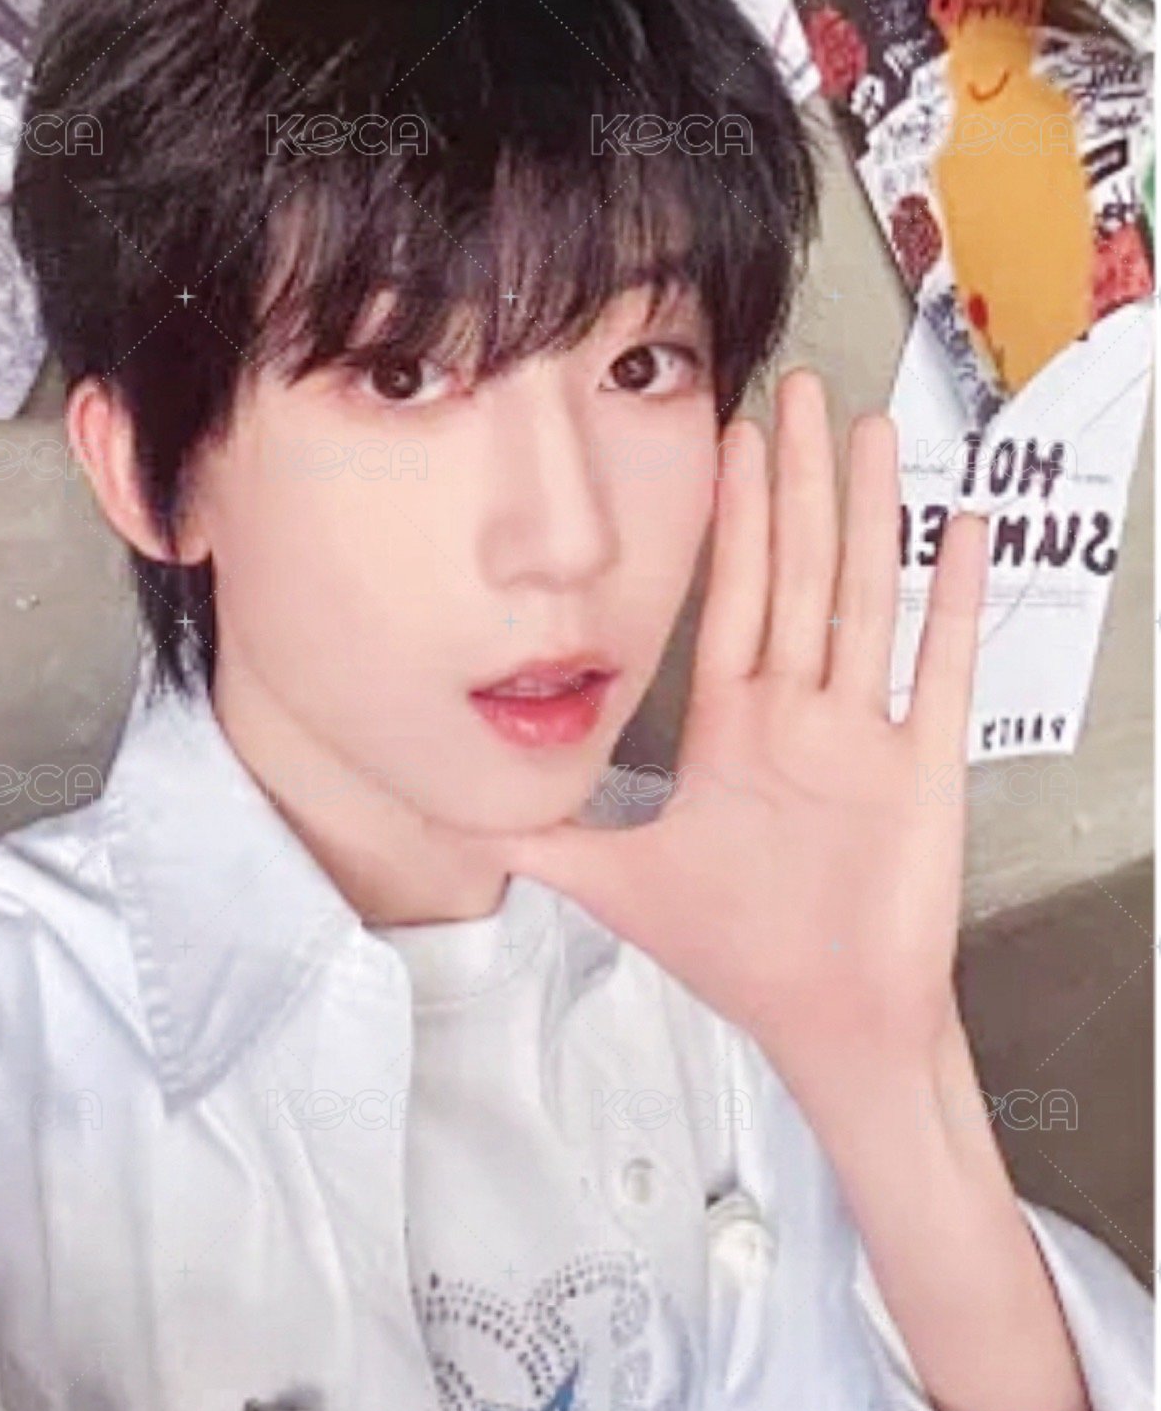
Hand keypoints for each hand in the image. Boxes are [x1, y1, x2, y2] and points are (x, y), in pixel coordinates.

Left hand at [493, 368, 989, 1104]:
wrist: (827, 1020)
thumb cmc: (740, 952)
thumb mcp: (618, 884)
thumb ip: (543, 842)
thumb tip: (455, 820)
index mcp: (733, 726)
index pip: (730, 596)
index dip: (731, 518)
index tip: (731, 442)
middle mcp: (797, 713)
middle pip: (795, 572)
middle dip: (794, 481)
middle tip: (795, 390)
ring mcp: (860, 733)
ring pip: (862, 598)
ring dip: (867, 515)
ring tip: (869, 431)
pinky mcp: (919, 767)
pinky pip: (939, 668)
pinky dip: (949, 599)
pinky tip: (956, 530)